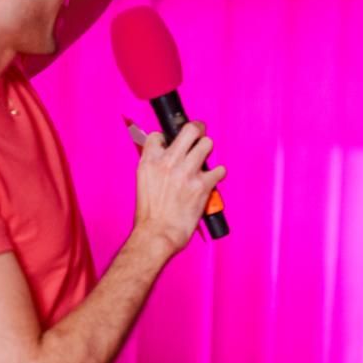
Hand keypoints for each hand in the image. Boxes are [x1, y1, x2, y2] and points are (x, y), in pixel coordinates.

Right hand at [133, 121, 223, 255]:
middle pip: (189, 130)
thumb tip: (163, 158)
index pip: (159, 135)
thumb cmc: (149, 214)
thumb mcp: (143, 182)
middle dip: (197, 129)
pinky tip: (213, 178)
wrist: (158, 233)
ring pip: (207, 144)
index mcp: (149, 161)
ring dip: (208, 149)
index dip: (167, 137)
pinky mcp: (202, 185)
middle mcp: (168, 162)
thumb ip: (154, 167)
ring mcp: (186, 172)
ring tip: (205, 156)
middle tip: (199, 133)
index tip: (173, 142)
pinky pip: (219, 170)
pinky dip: (218, 173)